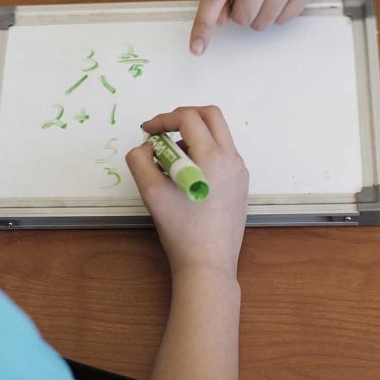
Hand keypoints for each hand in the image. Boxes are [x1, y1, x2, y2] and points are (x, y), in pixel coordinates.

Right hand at [126, 106, 248, 275]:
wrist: (208, 264)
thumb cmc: (180, 230)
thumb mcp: (151, 192)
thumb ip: (140, 160)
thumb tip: (147, 146)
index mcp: (212, 157)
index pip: (188, 118)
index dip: (163, 119)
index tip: (146, 131)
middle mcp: (232, 158)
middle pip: (211, 115)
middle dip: (183, 116)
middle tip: (162, 130)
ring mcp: (239, 170)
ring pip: (218, 134)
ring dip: (193, 134)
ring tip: (170, 158)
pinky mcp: (240, 183)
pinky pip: (222, 153)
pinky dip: (203, 151)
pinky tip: (185, 173)